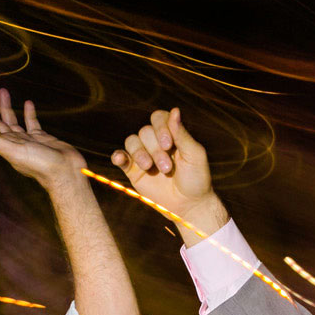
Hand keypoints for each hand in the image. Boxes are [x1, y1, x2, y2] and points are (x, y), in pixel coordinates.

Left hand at [0, 85, 83, 189]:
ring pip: (11, 119)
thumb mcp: (16, 151)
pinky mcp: (40, 138)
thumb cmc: (41, 165)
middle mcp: (12, 142)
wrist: (66, 172)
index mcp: (4, 145)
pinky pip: (31, 122)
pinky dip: (28, 112)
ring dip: (5, 105)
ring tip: (2, 90)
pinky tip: (28, 103)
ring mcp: (26, 140)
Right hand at [111, 108, 223, 234]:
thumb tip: (175, 110)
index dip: (160, 127)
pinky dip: (118, 156)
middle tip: (167, 168)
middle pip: (145, 131)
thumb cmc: (196, 178)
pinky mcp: (133, 170)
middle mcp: (155, 142)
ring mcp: (143, 155)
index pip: (158, 118)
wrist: (188, 205)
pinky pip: (120, 157)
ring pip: (132, 141)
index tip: (168, 145)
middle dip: (155, 149)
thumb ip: (182, 134)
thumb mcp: (194, 155)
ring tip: (150, 168)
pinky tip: (121, 159)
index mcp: (171, 134)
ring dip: (140, 154)